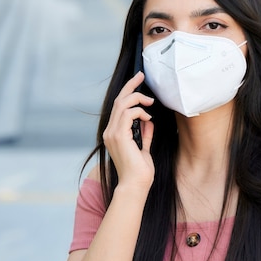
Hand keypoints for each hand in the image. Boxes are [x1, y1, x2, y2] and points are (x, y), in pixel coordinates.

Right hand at [103, 71, 154, 191]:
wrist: (135, 186)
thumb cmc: (140, 171)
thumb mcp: (144, 148)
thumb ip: (144, 134)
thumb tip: (149, 121)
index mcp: (114, 134)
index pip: (118, 107)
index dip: (128, 92)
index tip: (138, 82)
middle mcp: (110, 131)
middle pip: (118, 100)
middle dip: (131, 85)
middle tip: (141, 75)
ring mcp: (112, 133)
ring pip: (122, 104)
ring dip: (138, 98)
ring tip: (150, 102)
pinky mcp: (119, 135)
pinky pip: (128, 114)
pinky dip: (140, 111)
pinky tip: (149, 118)